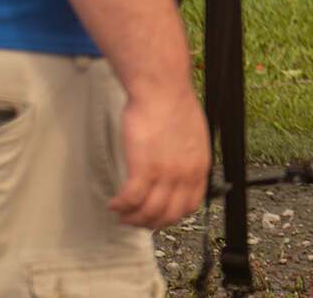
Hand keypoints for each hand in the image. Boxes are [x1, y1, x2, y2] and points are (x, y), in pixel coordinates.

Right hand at [109, 80, 209, 228]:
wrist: (162, 89)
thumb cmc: (174, 104)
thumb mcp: (194, 136)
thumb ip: (188, 157)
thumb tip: (179, 171)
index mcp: (199, 166)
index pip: (190, 206)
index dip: (172, 216)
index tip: (158, 215)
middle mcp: (185, 174)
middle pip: (168, 215)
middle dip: (149, 222)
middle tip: (135, 218)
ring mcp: (165, 173)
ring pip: (148, 212)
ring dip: (131, 218)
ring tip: (121, 212)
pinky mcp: (143, 168)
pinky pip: (130, 200)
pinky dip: (120, 206)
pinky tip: (113, 203)